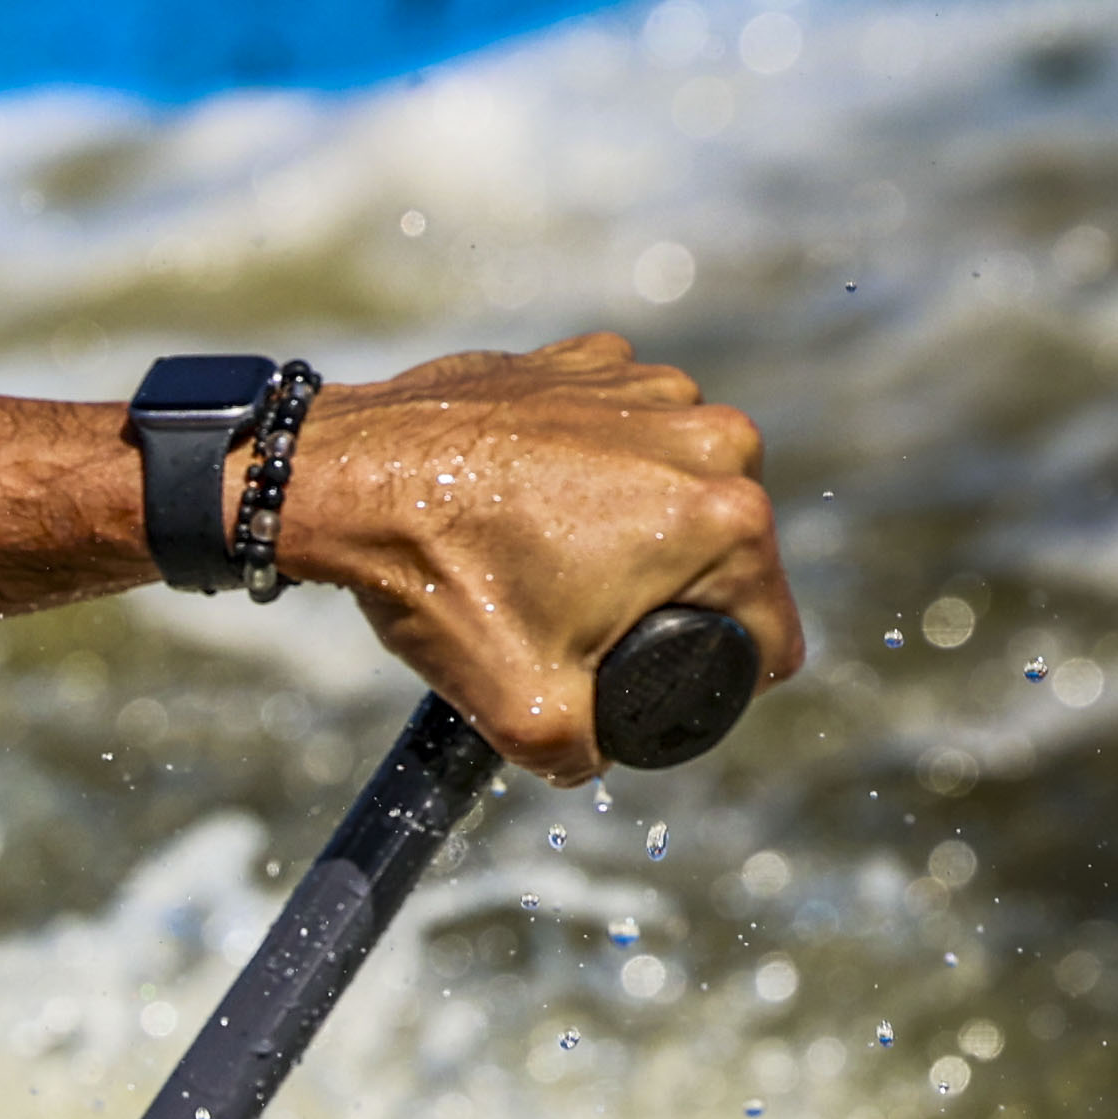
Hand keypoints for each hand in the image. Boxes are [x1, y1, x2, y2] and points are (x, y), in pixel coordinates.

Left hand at [276, 334, 804, 783]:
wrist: (350, 479)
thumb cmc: (441, 584)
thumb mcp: (526, 713)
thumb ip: (589, 755)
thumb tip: (602, 757)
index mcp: (727, 521)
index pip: (767, 631)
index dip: (723, 674)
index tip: (653, 674)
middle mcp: (713, 438)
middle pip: (724, 556)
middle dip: (666, 595)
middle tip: (576, 615)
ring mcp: (654, 387)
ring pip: (674, 488)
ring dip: (630, 525)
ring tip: (543, 552)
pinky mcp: (598, 361)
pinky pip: (618, 433)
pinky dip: (584, 465)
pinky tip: (524, 492)